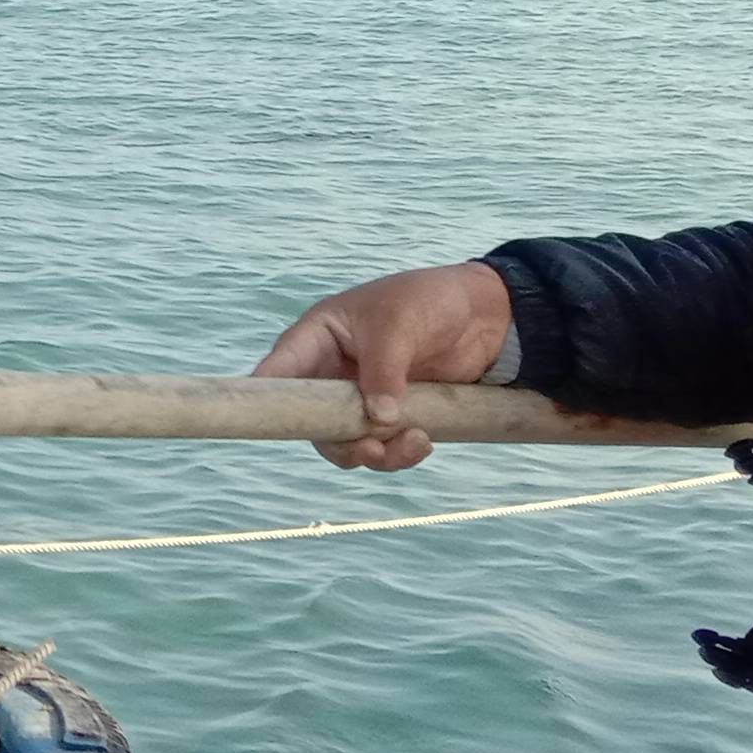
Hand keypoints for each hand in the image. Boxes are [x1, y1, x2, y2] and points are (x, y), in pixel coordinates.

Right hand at [251, 260, 514, 471]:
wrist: (486, 316)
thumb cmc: (429, 300)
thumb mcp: (399, 324)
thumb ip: (384, 370)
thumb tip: (378, 419)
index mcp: (317, 338)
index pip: (278, 372)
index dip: (266, 399)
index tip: (269, 423)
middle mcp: (330, 372)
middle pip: (310, 420)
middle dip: (338, 440)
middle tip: (370, 448)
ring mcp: (360, 397)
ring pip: (345, 441)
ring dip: (376, 452)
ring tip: (416, 442)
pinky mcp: (391, 415)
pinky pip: (380, 446)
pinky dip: (398, 452)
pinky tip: (424, 441)